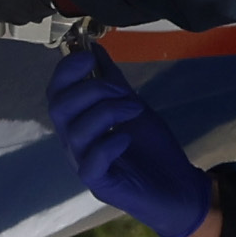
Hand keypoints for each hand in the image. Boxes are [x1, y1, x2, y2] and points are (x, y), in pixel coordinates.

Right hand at [45, 43, 220, 236]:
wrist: (179, 188)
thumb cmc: (152, 150)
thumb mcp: (132, 106)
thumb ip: (112, 81)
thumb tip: (94, 48)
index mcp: (78, 123)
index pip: (56, 93)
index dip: (66, 71)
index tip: (90, 56)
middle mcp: (74, 144)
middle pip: (59, 109)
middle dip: (91, 89)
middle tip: (123, 90)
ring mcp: (84, 165)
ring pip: (75, 131)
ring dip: (107, 111)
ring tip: (135, 109)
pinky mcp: (100, 185)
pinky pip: (91, 162)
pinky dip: (108, 144)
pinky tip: (126, 138)